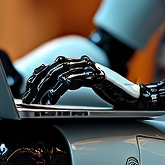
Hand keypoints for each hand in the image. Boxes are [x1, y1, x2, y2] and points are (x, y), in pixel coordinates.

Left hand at [21, 56, 164, 110]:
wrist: (137, 99)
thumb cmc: (114, 96)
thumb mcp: (88, 89)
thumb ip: (73, 83)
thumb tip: (52, 90)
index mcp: (81, 64)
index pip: (54, 65)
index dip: (39, 75)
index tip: (28, 86)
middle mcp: (84, 63)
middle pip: (53, 68)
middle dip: (38, 83)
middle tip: (27, 98)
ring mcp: (90, 68)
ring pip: (59, 74)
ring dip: (44, 88)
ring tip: (35, 101)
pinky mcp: (94, 76)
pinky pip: (70, 82)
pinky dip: (56, 91)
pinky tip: (49, 100)